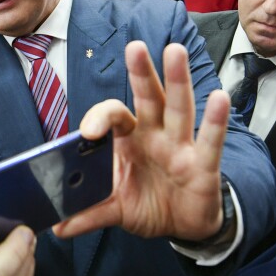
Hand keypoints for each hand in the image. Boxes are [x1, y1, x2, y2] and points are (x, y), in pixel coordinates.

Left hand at [54, 42, 230, 240]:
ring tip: (175, 51)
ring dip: (178, 80)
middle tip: (134, 47)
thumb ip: (89, 214)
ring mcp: (180, 146)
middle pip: (148, 97)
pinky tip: (220, 98)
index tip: (88, 133)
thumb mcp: (116, 210)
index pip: (114, 116)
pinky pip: (210, 141)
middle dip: (142, 72)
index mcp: (129, 139)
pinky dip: (216, 121)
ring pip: (179, 108)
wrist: (183, 227)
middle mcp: (155, 134)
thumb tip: (56, 228)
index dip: (100, 118)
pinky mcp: (203, 164)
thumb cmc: (148, 204)